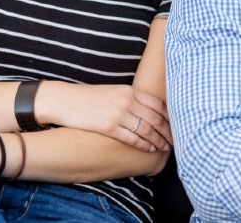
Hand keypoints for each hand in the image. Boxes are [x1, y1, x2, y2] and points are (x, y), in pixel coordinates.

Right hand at [37, 82, 171, 152]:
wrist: (66, 100)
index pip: (157, 104)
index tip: (175, 125)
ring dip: (157, 140)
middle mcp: (127, 101)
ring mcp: (118, 113)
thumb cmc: (89, 97)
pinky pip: (131, 138)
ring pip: (146, 129)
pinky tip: (149, 149)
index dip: (169, 116)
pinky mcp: (108, 127)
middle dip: (166, 131)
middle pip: (155, 118)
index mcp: (129, 90)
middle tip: (174, 141)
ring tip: (164, 147)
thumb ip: (130, 98)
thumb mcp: (113, 92)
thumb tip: (145, 110)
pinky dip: (143, 145)